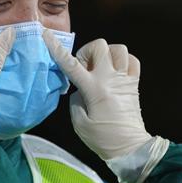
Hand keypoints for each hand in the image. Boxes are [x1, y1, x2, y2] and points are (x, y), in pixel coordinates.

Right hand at [42, 31, 149, 158]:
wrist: (130, 147)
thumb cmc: (102, 138)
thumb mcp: (79, 123)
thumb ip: (76, 100)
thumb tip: (80, 89)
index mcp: (94, 89)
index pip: (71, 64)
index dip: (57, 48)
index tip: (47, 35)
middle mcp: (110, 79)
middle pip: (99, 46)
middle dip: (87, 52)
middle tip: (84, 69)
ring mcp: (125, 79)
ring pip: (119, 49)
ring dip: (107, 54)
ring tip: (101, 69)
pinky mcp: (135, 84)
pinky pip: (132, 60)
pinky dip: (123, 61)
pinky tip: (116, 72)